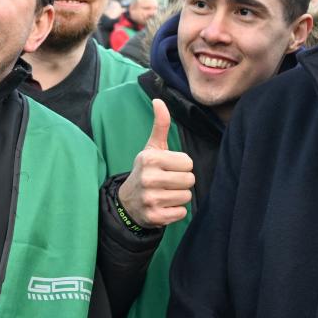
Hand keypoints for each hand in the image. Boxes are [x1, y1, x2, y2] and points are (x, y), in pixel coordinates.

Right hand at [116, 99, 194, 229]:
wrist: (128, 202)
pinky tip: (164, 206)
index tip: (169, 168)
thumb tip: (159, 100)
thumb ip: (160, 125)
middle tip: (168, 182)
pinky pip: (181, 213)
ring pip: (186, 197)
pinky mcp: (154, 217)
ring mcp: (150, 199)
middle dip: (182, 181)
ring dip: (179, 196)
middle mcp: (148, 178)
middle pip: (189, 180)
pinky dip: (176, 211)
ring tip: (165, 193)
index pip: (188, 163)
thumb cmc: (147, 170)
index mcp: (150, 159)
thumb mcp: (152, 148)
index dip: (182, 166)